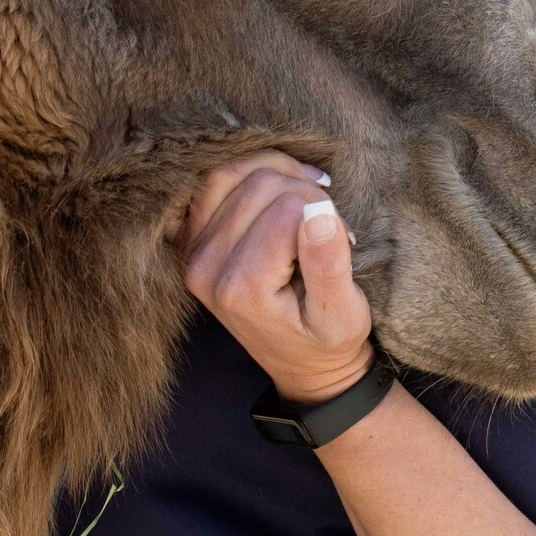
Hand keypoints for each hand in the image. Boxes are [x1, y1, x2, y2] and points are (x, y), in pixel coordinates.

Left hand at [174, 151, 375, 403]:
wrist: (301, 363)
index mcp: (242, 289)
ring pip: (232, 174)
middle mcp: (206, 270)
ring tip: (308, 197)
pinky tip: (282, 188)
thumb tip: (319, 211)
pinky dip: (251, 172)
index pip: (287, 209)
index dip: (324, 211)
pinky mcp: (193, 241)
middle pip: (259, 186)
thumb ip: (329, 264)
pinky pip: (214, 183)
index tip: (342, 238)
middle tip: (328, 221)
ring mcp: (194, 253)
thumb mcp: (342, 313)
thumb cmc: (327, 340)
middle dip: (304, 192)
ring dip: (277, 174)